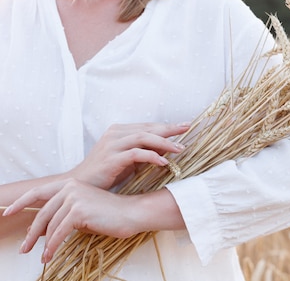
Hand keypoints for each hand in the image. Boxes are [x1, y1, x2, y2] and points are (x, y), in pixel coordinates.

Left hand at [4, 178, 146, 262]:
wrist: (132, 214)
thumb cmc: (110, 215)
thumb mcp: (83, 211)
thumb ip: (63, 215)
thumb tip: (41, 230)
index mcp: (70, 184)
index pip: (39, 192)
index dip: (21, 202)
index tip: (8, 213)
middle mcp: (70, 187)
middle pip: (42, 213)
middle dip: (31, 234)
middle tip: (24, 248)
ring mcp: (74, 197)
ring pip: (50, 226)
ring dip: (44, 245)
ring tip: (42, 257)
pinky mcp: (79, 211)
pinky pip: (59, 233)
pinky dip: (52, 247)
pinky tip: (50, 255)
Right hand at [67, 122, 188, 188]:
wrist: (79, 187)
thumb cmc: (105, 174)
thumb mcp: (128, 160)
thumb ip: (144, 152)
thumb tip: (166, 148)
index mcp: (119, 131)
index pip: (148, 126)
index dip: (166, 126)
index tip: (184, 126)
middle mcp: (115, 134)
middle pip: (148, 128)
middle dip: (170, 128)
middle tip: (187, 128)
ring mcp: (112, 145)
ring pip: (143, 137)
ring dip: (164, 142)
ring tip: (180, 148)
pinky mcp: (111, 159)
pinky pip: (136, 154)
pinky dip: (152, 156)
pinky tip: (164, 162)